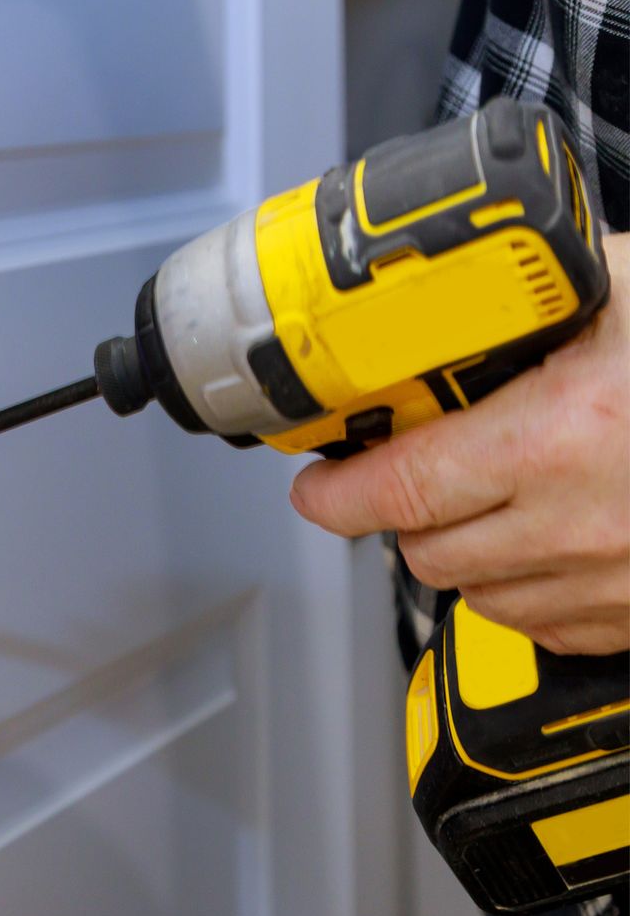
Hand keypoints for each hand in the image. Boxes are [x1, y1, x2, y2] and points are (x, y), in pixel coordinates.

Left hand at [290, 232, 629, 654]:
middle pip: (424, 551)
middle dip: (400, 513)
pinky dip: (528, 592)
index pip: (393, 488)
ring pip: (481, 598)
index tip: (316, 484)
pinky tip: (549, 541)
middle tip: (408, 473)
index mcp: (559, 437)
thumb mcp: (627, 288)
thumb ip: (536, 296)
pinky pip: (549, 627)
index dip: (334, 492)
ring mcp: (619, 583)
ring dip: (464, 555)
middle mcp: (582, 524)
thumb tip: (460, 290)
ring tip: (486, 503)